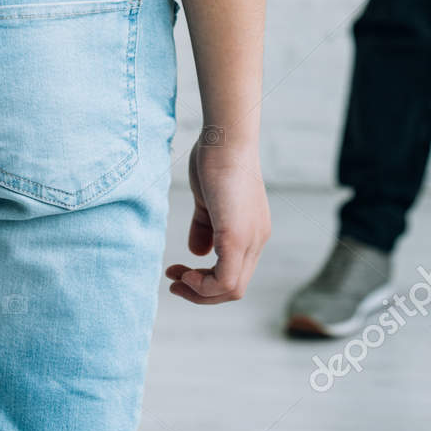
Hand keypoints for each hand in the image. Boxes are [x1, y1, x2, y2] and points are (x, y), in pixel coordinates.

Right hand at [164, 133, 269, 305]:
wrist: (225, 137)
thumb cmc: (215, 160)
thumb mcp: (208, 201)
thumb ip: (205, 227)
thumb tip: (198, 253)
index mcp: (251, 232)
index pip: (234, 274)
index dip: (206, 282)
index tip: (180, 273)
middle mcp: (256, 240)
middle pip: (234, 288)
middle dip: (200, 292)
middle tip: (174, 284)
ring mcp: (250, 239)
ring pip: (231, 289)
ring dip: (199, 292)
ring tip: (176, 281)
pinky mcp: (237, 236)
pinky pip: (226, 280)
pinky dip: (203, 285)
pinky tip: (184, 273)